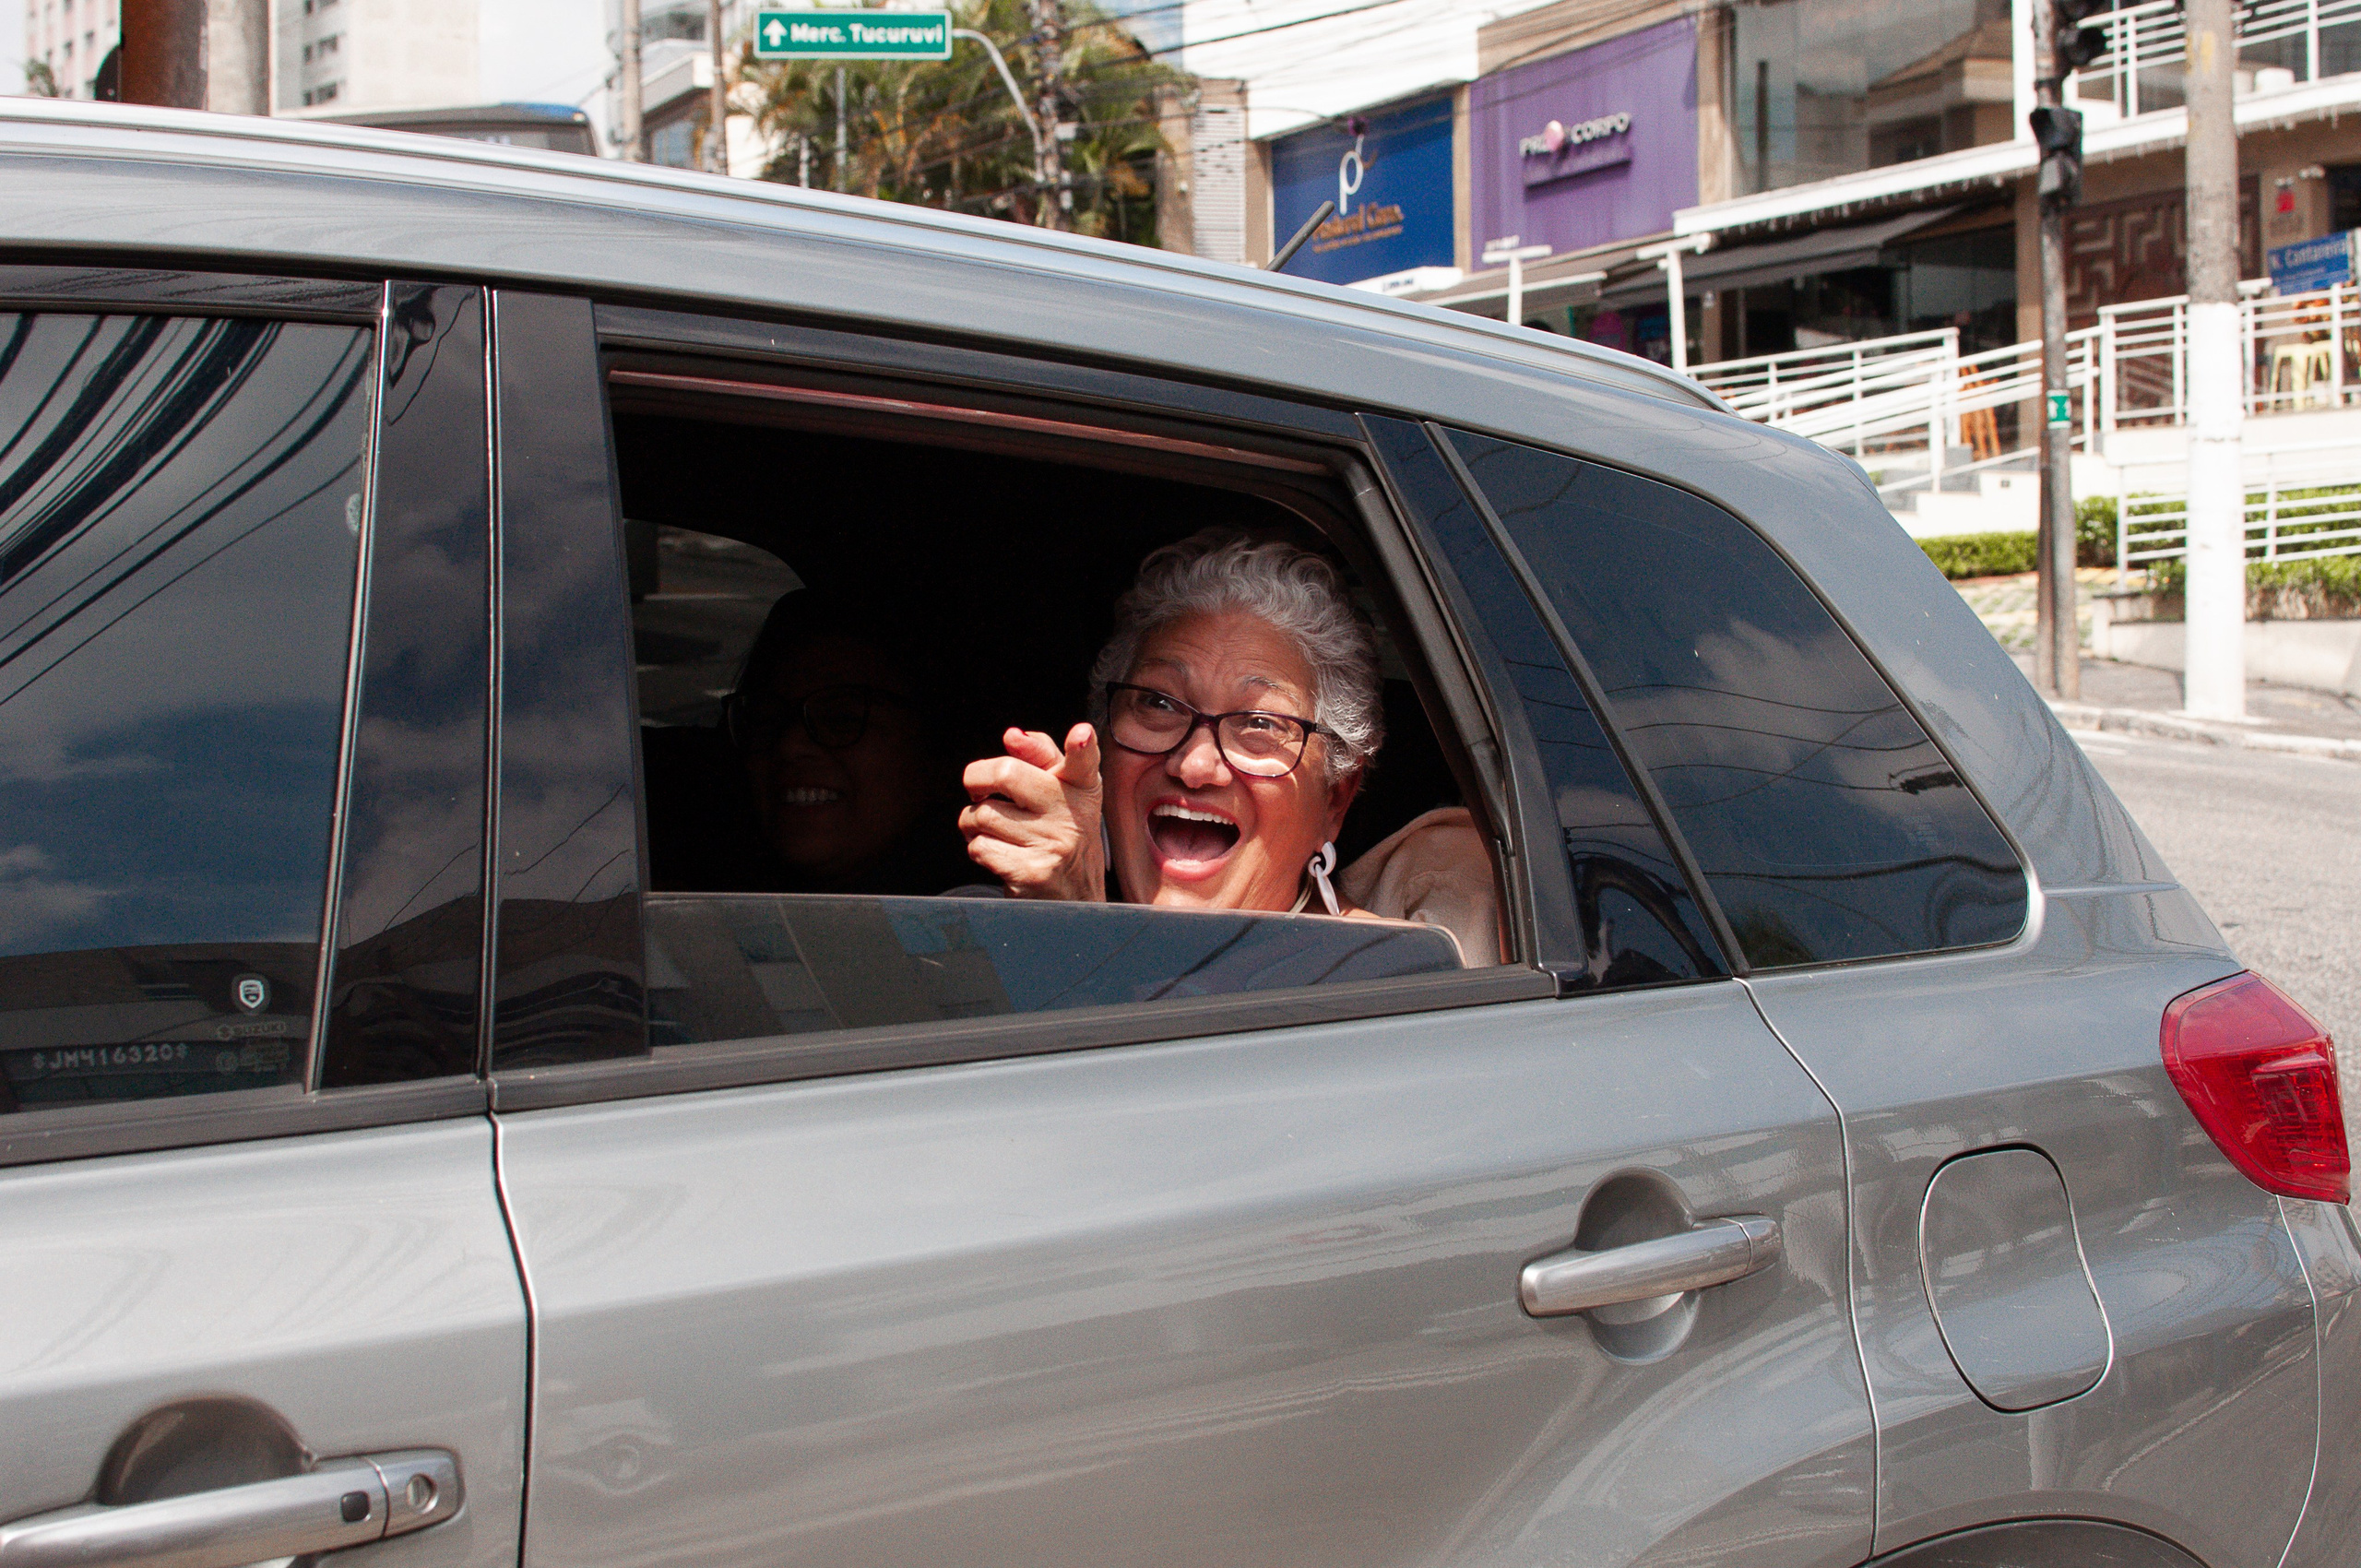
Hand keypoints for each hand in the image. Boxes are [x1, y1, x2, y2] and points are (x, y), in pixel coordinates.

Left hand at [959, 723, 1105, 900]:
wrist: (1074, 901)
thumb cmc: (1059, 836)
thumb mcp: (1061, 792)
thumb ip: (1040, 756)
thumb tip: (1013, 735)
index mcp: (1081, 788)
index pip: (1084, 762)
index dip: (1082, 747)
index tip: (1081, 736)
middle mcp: (1071, 814)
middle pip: (1006, 773)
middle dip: (976, 780)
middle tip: (981, 791)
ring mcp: (1053, 845)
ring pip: (982, 814)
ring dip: (974, 823)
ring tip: (996, 831)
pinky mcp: (1032, 873)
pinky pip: (979, 847)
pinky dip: (979, 849)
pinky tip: (1000, 854)